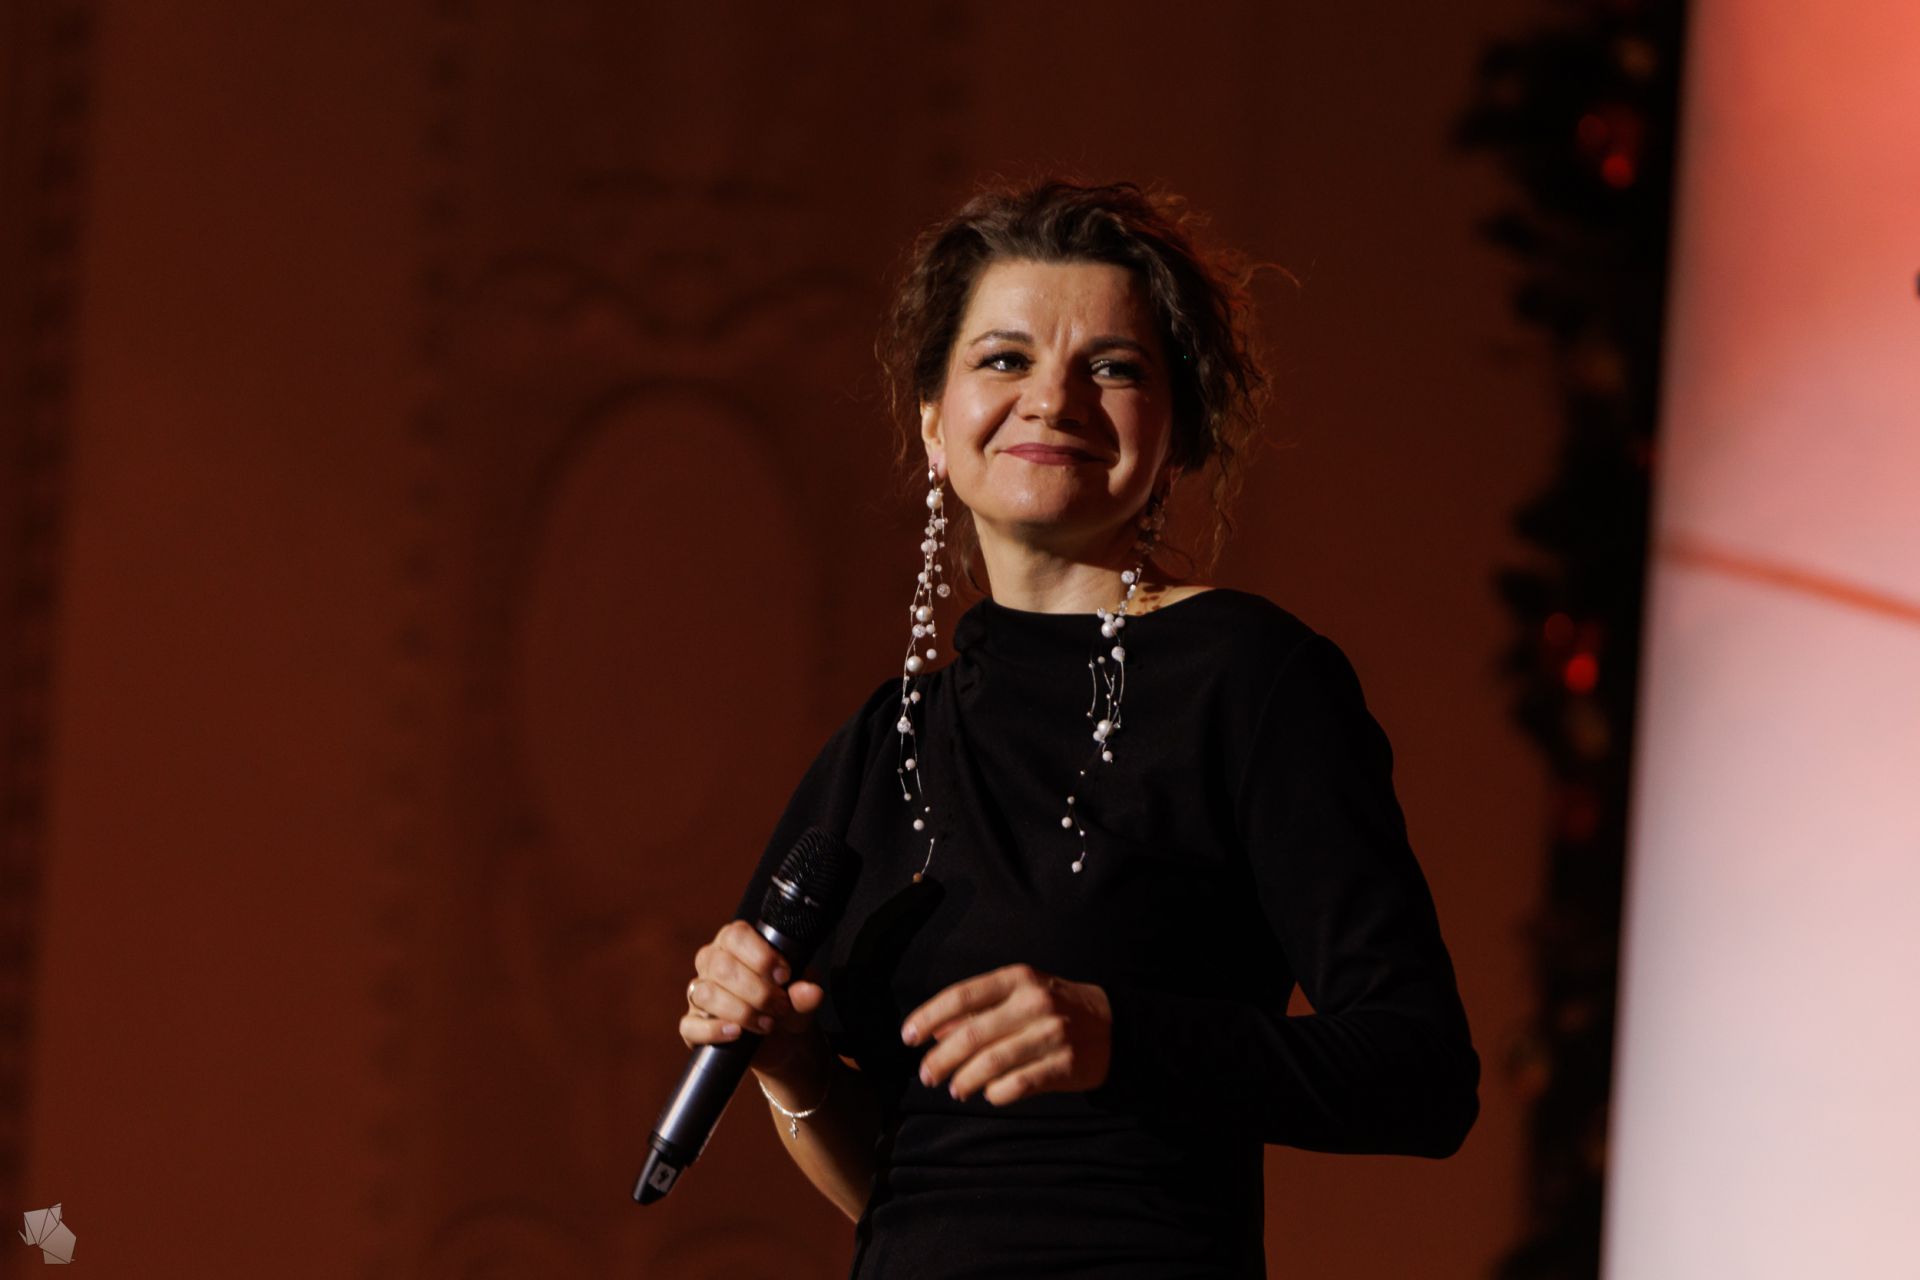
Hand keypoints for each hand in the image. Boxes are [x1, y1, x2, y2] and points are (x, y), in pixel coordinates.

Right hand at [680, 920, 824, 1075]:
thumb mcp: (802, 998)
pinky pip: (690, 1025)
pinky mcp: (692, 1024)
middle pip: (722, 967)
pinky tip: (736, 1033)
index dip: (760, 956)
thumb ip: (805, 993)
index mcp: (735, 943)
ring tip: (767, 1024)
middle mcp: (712, 962)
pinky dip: (714, 1030)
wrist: (781, 1040)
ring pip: (706, 994)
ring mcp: (698, 993)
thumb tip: (811, 992)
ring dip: (742, 1011)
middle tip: (780, 1006)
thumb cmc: (787, 1006)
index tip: (784, 976)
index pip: (735, 935)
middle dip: (757, 991)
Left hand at [901, 963, 1111, 1105]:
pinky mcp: (1065, 1064)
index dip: (929, 1016)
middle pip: (972, 1034)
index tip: (908, 1036)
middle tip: (927, 1074)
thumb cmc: (1056, 1008)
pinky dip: (996, 1093)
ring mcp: (1051, 1034)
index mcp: (1018, 979)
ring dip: (965, 1080)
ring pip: (992, 1062)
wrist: (1115, 1026)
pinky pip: (1018, 1084)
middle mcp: (1034, 1003)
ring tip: (954, 1089)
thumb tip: (935, 1030)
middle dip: (941, 1058)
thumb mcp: (1019, 995)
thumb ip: (978, 1009)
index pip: (962, 995)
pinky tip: (989, 1094)